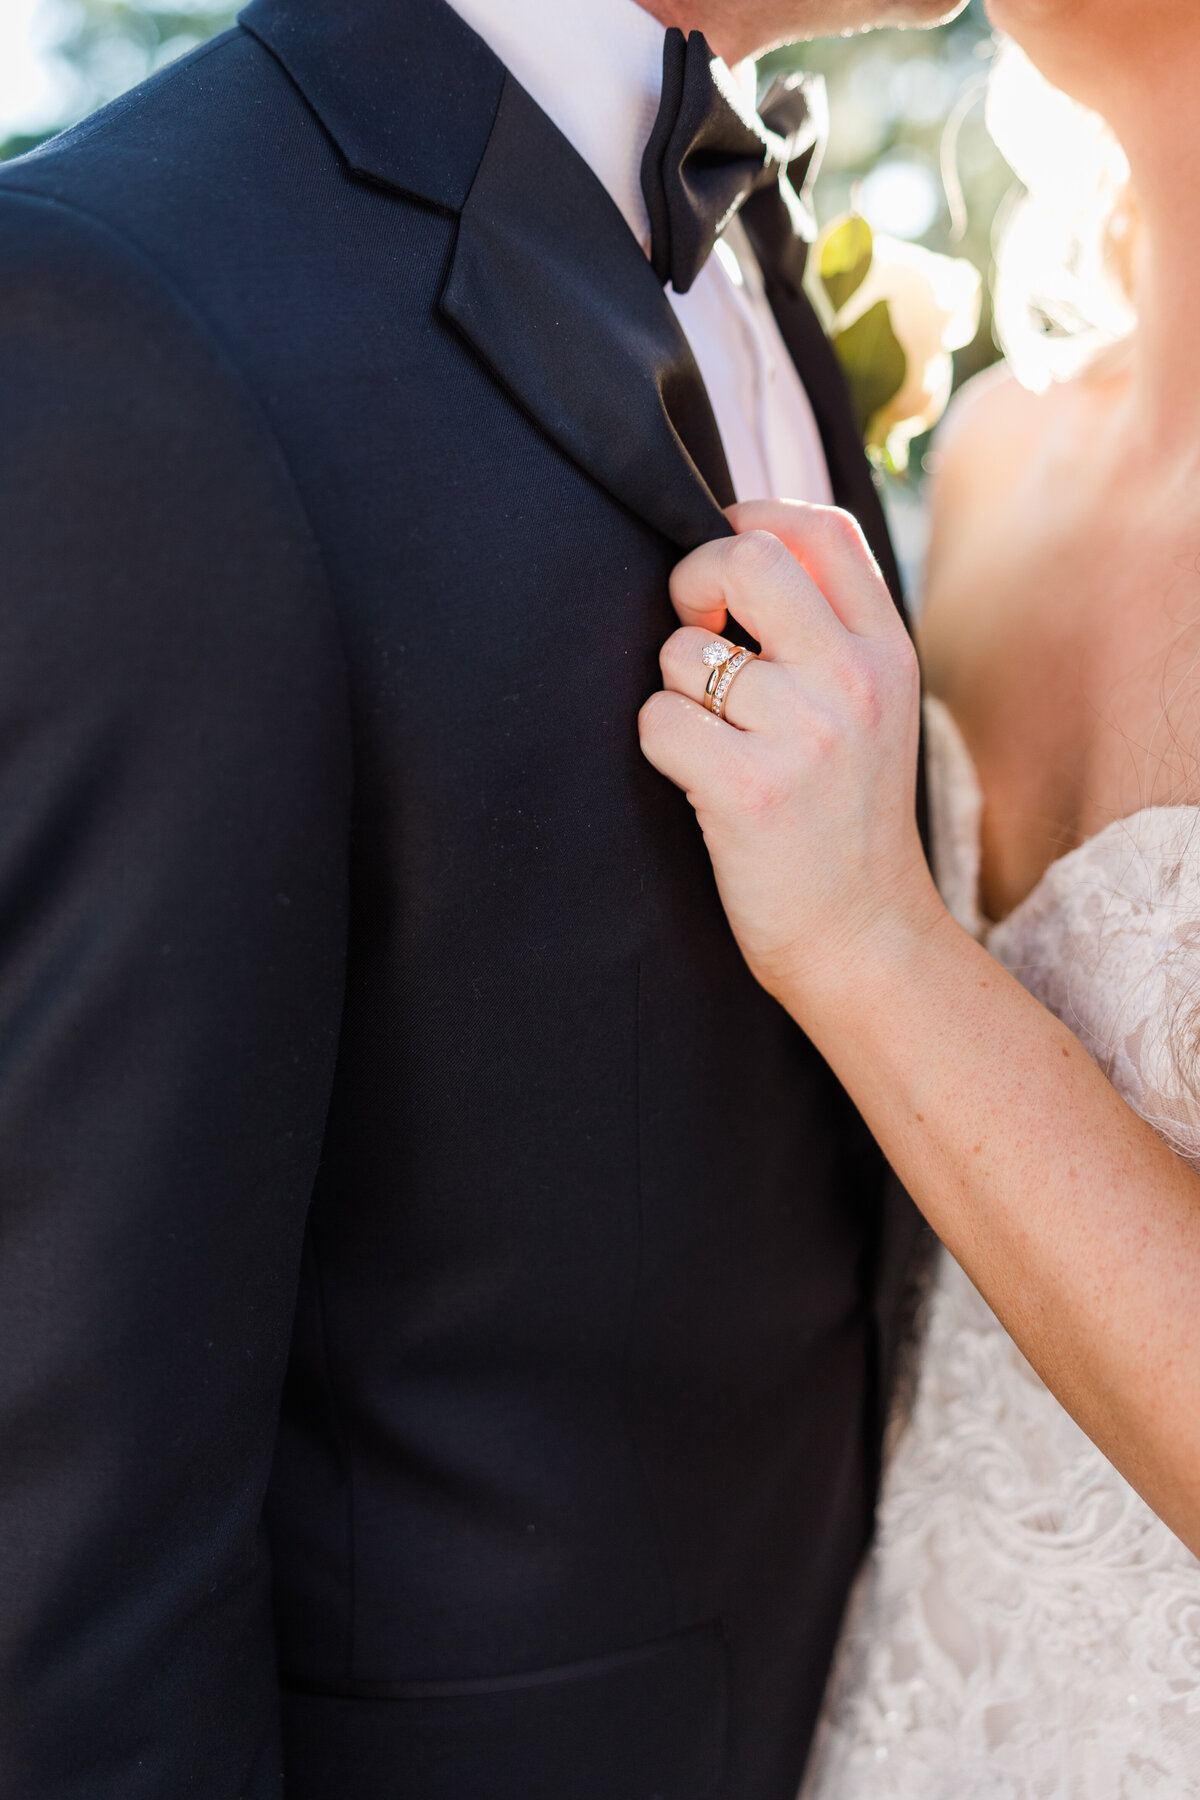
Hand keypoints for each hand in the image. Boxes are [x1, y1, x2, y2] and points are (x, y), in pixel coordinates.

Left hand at [638, 500, 945, 1015]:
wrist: (864, 937)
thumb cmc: (848, 821)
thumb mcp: (874, 710)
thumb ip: (828, 631)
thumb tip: (736, 549)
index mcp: (888, 651)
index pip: (820, 529)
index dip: (751, 519)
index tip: (720, 562)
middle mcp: (854, 681)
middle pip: (745, 560)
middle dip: (691, 582)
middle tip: (693, 630)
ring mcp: (804, 733)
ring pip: (685, 652)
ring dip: (676, 690)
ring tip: (716, 739)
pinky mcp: (748, 789)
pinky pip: (658, 719)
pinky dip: (662, 745)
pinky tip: (699, 779)